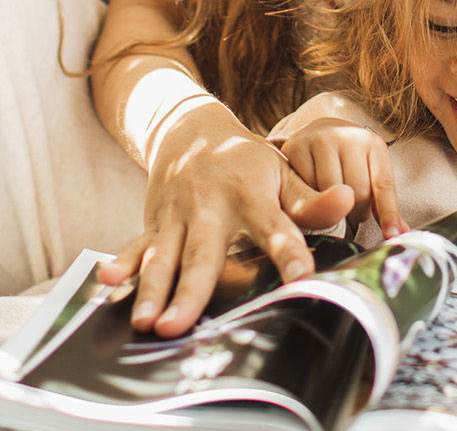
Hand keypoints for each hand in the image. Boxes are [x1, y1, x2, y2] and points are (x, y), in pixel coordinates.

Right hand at [96, 102, 351, 337]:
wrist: (191, 129)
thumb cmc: (246, 161)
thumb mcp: (282, 171)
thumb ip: (311, 197)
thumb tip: (349, 201)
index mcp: (251, 195)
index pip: (275, 228)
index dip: (289, 253)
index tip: (301, 279)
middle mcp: (210, 207)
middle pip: (202, 255)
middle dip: (190, 292)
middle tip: (178, 328)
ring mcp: (177, 216)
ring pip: (163, 257)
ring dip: (150, 290)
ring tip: (144, 323)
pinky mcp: (154, 222)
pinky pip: (137, 245)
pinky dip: (122, 263)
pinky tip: (107, 283)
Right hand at [280, 117, 406, 238]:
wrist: (318, 133)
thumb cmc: (349, 161)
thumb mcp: (370, 174)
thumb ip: (383, 205)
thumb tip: (402, 233)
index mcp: (374, 144)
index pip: (383, 185)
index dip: (388, 214)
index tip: (392, 236)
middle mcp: (348, 136)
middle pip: (357, 194)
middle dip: (353, 210)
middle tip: (348, 206)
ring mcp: (321, 139)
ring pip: (330, 192)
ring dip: (330, 205)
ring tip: (330, 197)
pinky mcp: (297, 146)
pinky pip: (305, 187)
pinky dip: (309, 195)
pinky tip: (311, 187)